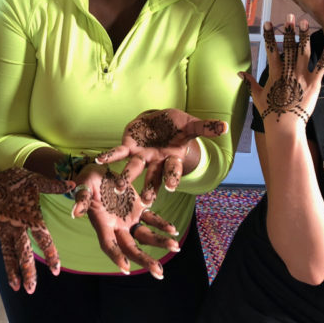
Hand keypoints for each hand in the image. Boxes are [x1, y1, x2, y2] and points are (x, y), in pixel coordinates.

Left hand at [0, 168, 72, 293]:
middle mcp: (17, 228)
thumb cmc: (15, 182)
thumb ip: (52, 185)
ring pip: (7, 253)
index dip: (50, 254)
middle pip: (24, 252)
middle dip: (28, 270)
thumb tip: (73, 185)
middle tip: (31, 288)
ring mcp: (2, 229)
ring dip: (10, 270)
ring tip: (15, 286)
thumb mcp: (35, 181)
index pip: (43, 239)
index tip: (55, 270)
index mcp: (30, 219)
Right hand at [70, 164, 178, 278]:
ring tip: (175, 247)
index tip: (126, 269)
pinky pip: (151, 220)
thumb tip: (75, 212)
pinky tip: (173, 230)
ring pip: (144, 235)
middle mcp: (116, 225)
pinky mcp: (137, 208)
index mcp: (102, 222)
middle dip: (144, 260)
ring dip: (159, 242)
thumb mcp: (83, 185)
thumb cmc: (87, 178)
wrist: (98, 171)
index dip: (116, 255)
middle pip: (130, 247)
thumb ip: (81, 198)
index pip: (108, 243)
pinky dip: (162, 225)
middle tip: (159, 272)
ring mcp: (128, 218)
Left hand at [94, 108, 227, 203]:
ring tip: (119, 188)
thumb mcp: (192, 125)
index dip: (172, 178)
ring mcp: (141, 156)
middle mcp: (156, 161)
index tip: (171, 188)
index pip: (173, 170)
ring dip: (125, 178)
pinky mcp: (129, 147)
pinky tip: (98, 159)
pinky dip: (108, 156)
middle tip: (146, 200)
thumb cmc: (177, 126)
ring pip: (133, 169)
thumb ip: (206, 127)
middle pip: (152, 176)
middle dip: (150, 188)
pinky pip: (117, 153)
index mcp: (172, 158)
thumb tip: (225, 127)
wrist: (161, 122)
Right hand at [243, 15, 323, 125]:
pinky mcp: (314, 83)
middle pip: (289, 46)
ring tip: (305, 23)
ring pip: (304, 51)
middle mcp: (288, 71)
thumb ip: (250, 83)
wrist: (285, 125)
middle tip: (290, 17)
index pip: (271, 49)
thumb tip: (240, 73)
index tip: (268, 22)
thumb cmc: (270, 112)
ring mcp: (302, 76)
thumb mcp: (257, 96)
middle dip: (289, 30)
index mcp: (275, 73)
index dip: (270, 35)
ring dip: (305, 36)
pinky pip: (321, 66)